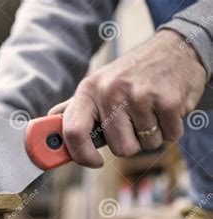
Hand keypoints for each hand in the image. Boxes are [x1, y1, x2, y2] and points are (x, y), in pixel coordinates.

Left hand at [49, 29, 206, 167]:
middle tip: (134, 121)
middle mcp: (111, 92)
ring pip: (146, 145)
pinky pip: (170, 137)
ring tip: (151, 109)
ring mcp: (140, 95)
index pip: (73, 132)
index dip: (82, 156)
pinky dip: (171, 128)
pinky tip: (166, 107)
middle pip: (120, 149)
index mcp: (88, 90)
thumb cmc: (131, 74)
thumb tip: (48, 124)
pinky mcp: (169, 101)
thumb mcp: (98, 83)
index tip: (94, 162)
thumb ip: (75, 108)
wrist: (176, 49)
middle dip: (130, 142)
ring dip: (152, 134)